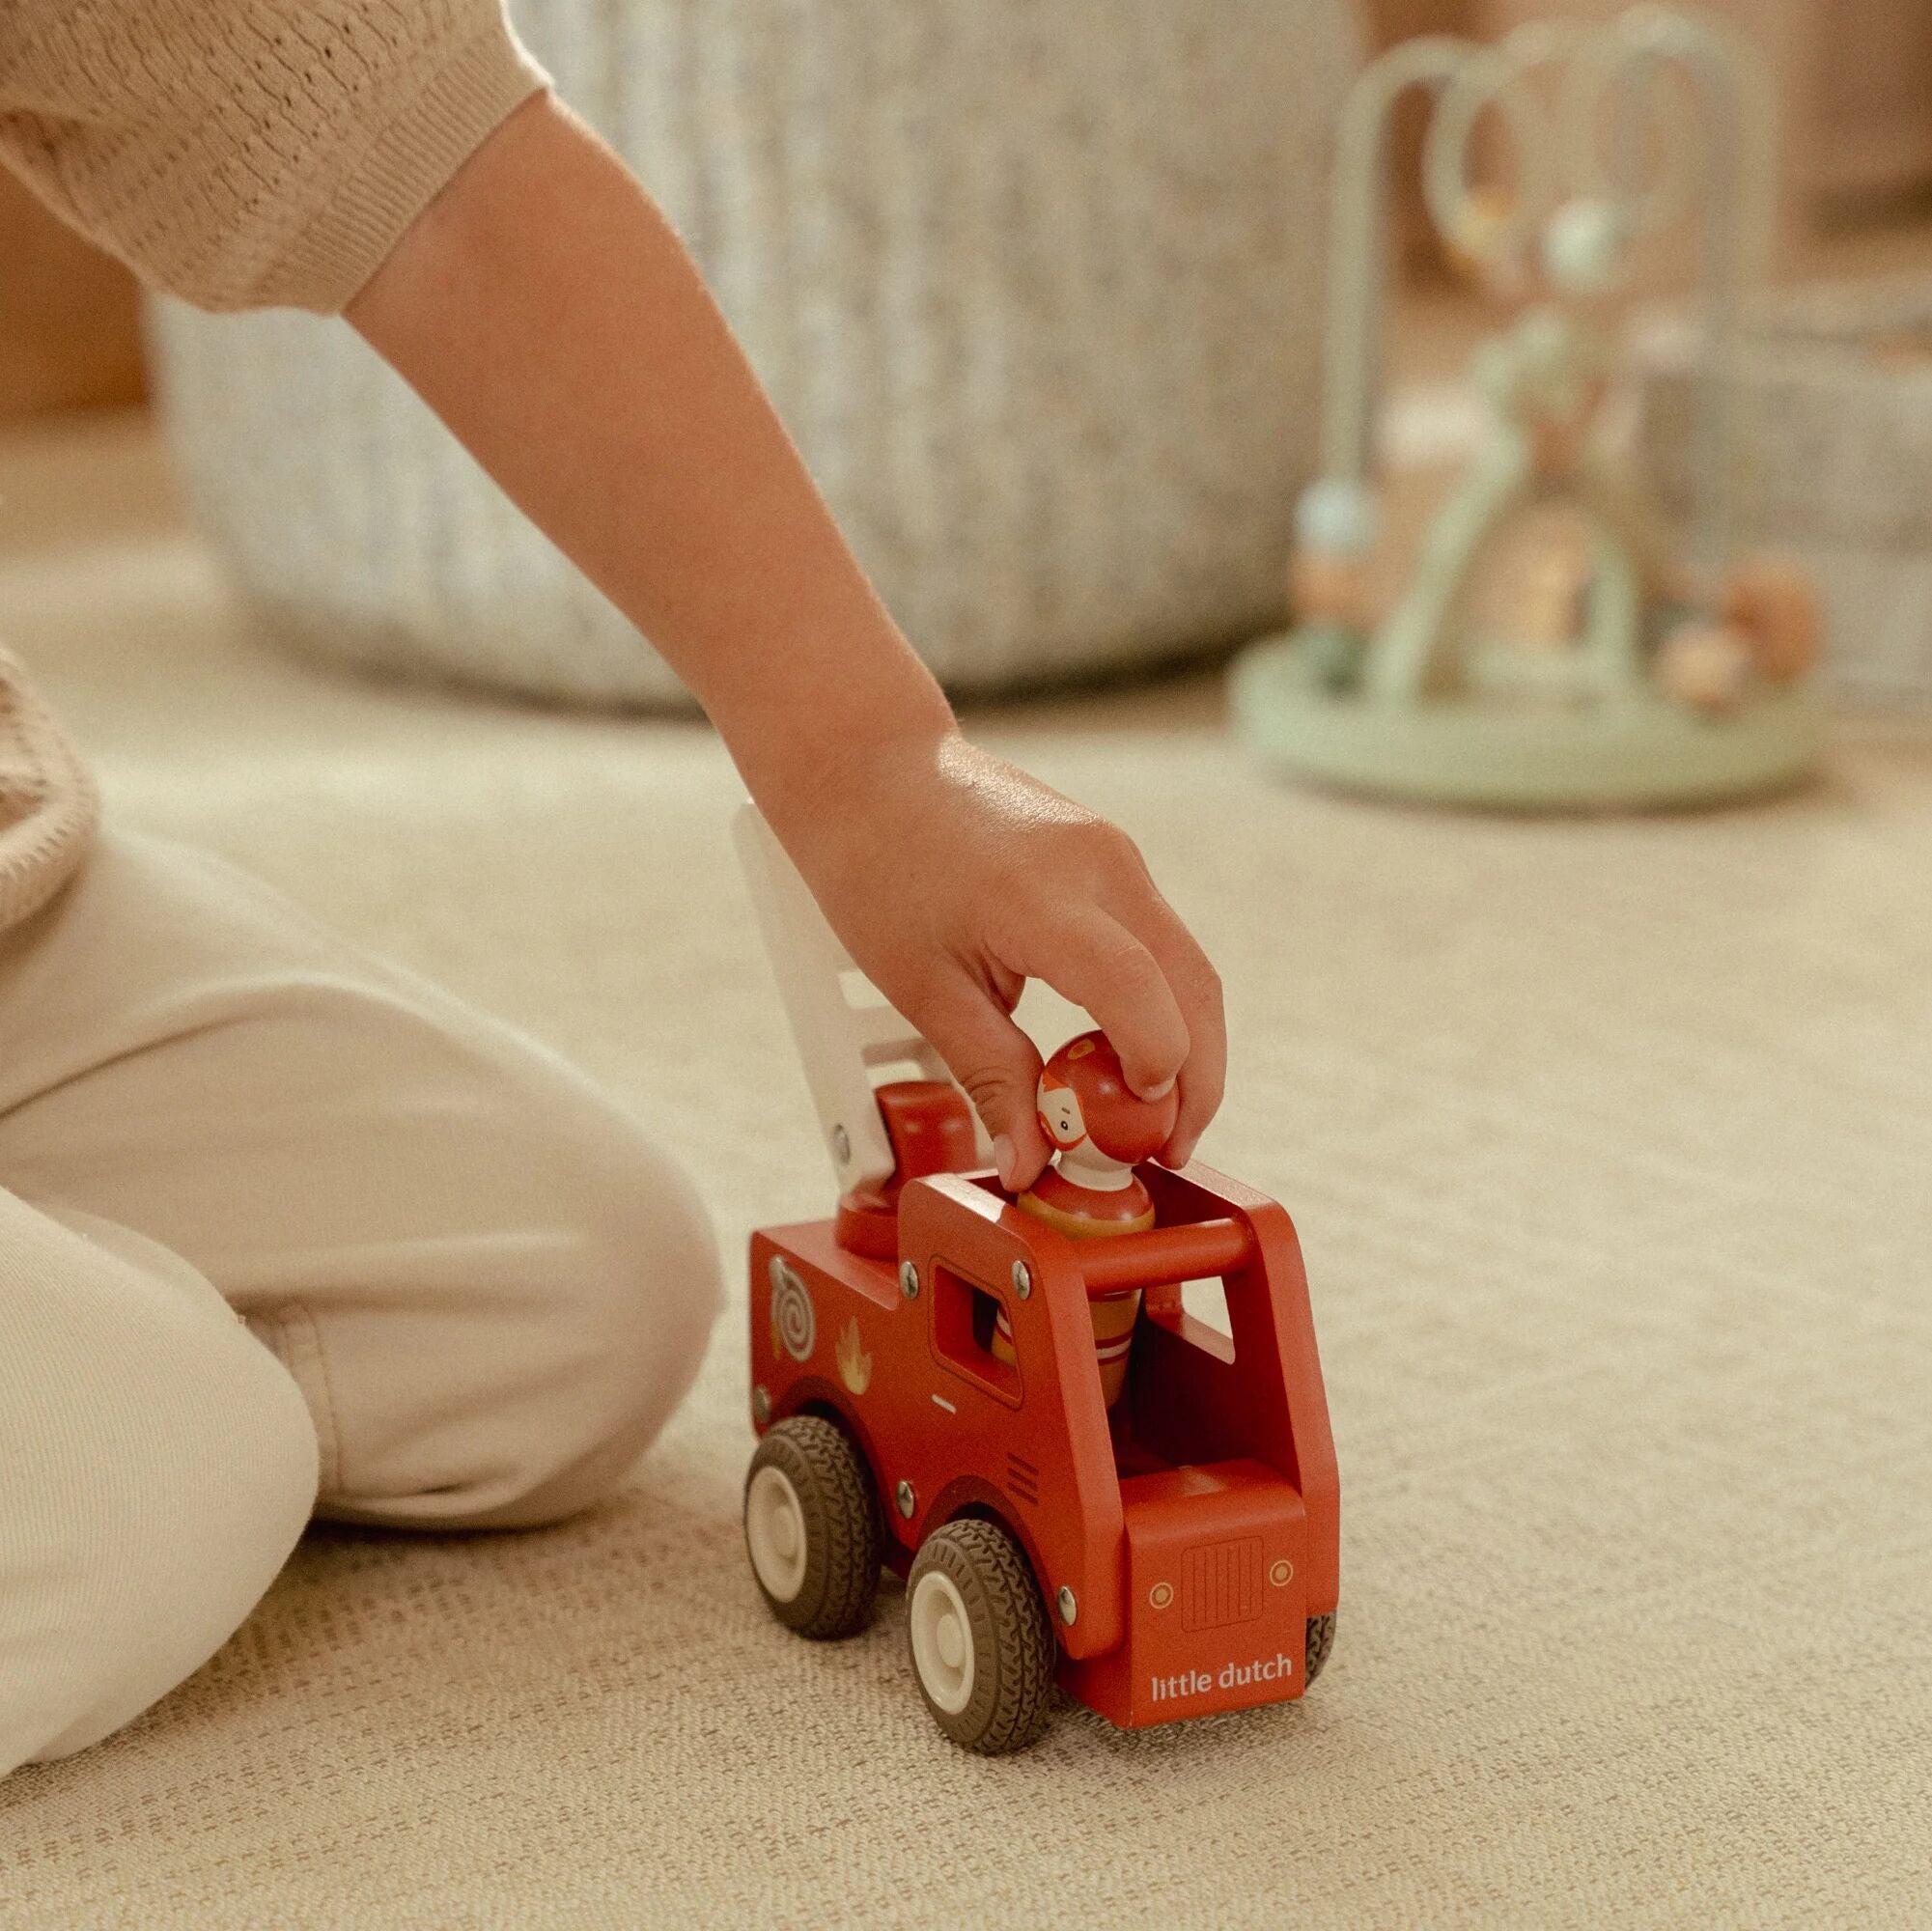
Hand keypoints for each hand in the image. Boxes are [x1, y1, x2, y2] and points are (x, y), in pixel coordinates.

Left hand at [765, 731, 1224, 1191]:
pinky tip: (1121, 1052)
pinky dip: (1158, 1002)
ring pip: (1187, 965)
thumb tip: (1030, 1163)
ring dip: (1185, 1043)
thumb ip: (990, 1075)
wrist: (871, 769)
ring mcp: (1116, 854)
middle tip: (1169, 1150)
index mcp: (1042, 898)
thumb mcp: (923, 990)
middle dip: (1197, 1079)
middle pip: (1193, 986)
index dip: (1155, 1071)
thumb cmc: (879, 869)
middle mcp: (1101, 867)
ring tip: (1146, 1114)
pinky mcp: (1114, 854)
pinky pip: (1159, 940)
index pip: (1137, 992)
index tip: (1137, 1133)